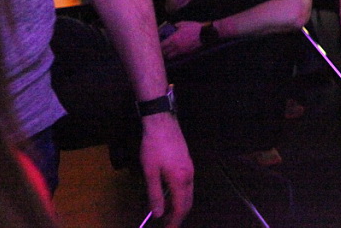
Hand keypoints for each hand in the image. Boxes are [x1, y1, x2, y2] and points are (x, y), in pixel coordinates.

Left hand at [140, 113, 193, 227]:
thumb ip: (155, 194)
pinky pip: (187, 185)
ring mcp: (190, 168)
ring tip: (167, 213)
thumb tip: (158, 214)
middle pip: (188, 202)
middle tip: (167, 225)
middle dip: (178, 216)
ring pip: (188, 193)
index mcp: (180, 180)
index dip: (174, 221)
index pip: (180, 207)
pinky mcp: (187, 163)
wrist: (162, 124)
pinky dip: (180, 195)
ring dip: (179, 206)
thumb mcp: (150, 173)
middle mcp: (189, 176)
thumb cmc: (154, 148)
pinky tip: (169, 195)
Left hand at [160, 20, 202, 59]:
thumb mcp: (183, 23)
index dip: (158, 45)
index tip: (157, 44)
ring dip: (168, 54)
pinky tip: (176, 50)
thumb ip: (176, 25)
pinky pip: (178, 55)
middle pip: (164, 52)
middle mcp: (176, 46)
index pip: (162, 45)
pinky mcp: (186, 53)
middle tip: (161, 49)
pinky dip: (175, 54)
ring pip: (170, 56)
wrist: (204, 34)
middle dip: (162, 51)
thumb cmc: (194, 28)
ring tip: (167, 51)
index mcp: (173, 38)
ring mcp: (181, 50)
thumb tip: (172, 26)